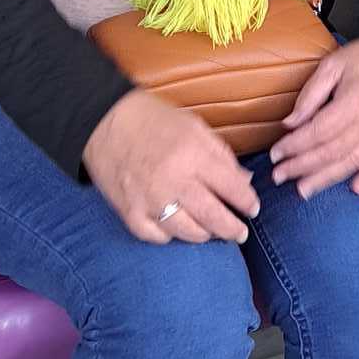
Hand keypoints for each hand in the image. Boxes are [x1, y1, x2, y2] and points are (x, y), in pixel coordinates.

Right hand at [83, 91, 260, 244]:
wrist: (104, 122)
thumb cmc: (154, 121)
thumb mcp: (195, 127)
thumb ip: (221, 155)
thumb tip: (243, 181)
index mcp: (193, 155)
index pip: (232, 187)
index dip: (247, 202)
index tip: (253, 208)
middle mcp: (173, 181)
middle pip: (213, 216)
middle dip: (232, 229)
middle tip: (241, 233)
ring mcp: (149, 200)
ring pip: (188, 232)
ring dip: (205, 235)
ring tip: (212, 232)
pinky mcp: (129, 212)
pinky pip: (157, 237)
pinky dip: (170, 236)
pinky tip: (178, 229)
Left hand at [270, 38, 358, 197]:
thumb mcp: (333, 65)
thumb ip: (311, 95)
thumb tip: (290, 124)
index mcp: (354, 101)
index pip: (318, 132)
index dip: (294, 146)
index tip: (275, 154)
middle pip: (331, 152)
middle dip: (301, 167)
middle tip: (279, 176)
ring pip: (351, 163)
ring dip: (325, 180)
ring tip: (302, 190)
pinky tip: (354, 189)